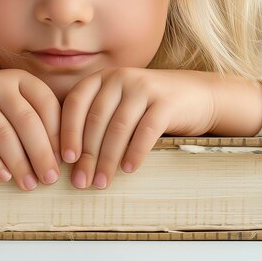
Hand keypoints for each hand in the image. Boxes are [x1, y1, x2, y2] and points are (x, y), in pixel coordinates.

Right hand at [0, 69, 61, 191]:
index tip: (66, 160)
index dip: (58, 133)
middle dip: (41, 153)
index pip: (46, 104)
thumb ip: (38, 118)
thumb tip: (64, 156)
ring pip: (3, 133)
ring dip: (19, 163)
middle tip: (50, 179)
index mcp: (20, 78)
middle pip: (26, 120)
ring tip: (29, 185)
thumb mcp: (15, 101)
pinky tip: (4, 177)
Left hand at [59, 68, 216, 188]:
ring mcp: (144, 87)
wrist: (196, 95)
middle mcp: (121, 77)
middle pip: (96, 119)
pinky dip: (135, 152)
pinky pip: (145, 130)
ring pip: (118, 127)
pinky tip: (128, 170)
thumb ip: (97, 117)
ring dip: (107, 159)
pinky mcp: (166, 102)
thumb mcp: (119, 102)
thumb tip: (71, 158)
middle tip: (81, 181)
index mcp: (103, 78)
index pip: (76, 103)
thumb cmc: (149, 106)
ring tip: (102, 183)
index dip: (68, 131)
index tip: (65, 160)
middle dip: (87, 154)